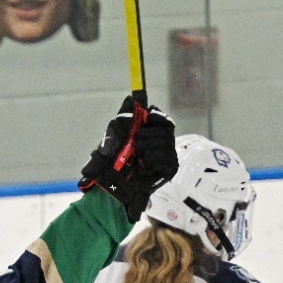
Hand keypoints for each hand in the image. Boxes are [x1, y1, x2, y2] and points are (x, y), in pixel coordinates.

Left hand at [79, 93, 176, 220]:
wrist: (112, 185)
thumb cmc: (111, 161)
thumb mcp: (113, 135)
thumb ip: (123, 117)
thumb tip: (130, 98)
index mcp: (152, 133)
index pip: (164, 119)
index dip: (157, 116)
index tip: (146, 118)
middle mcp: (164, 143)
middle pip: (166, 129)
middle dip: (147, 135)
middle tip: (136, 145)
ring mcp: (169, 155)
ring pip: (166, 142)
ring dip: (146, 149)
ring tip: (137, 158)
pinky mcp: (170, 168)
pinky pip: (166, 156)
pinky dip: (152, 160)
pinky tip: (144, 166)